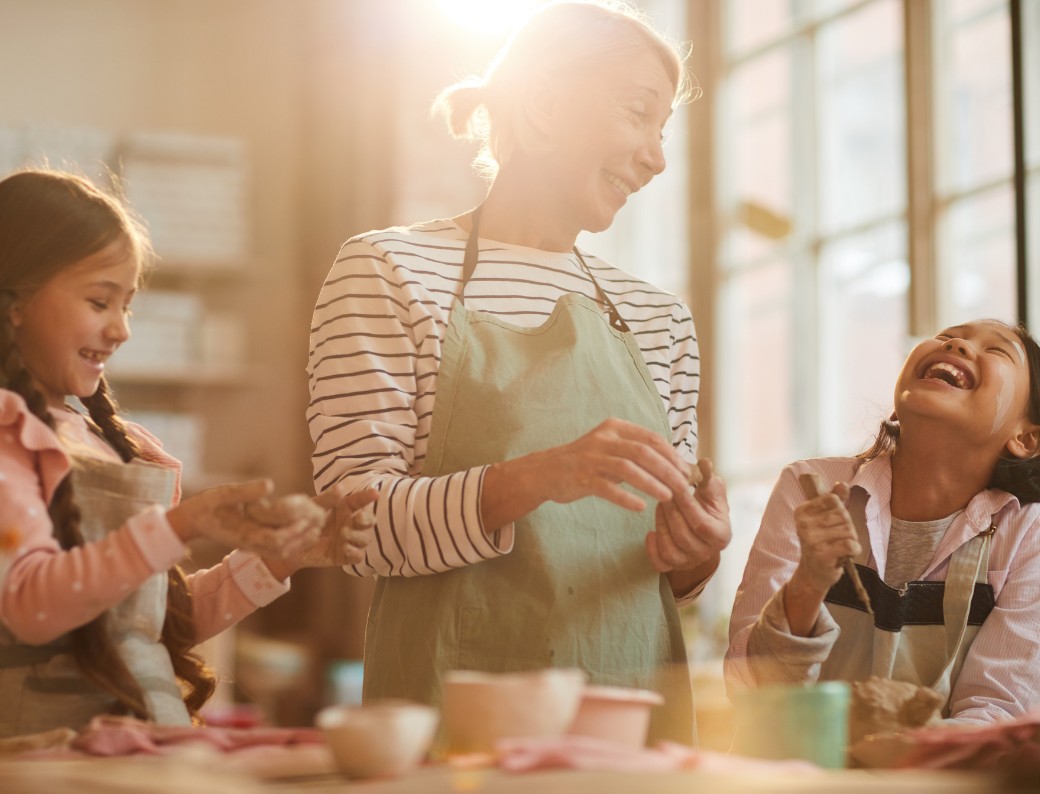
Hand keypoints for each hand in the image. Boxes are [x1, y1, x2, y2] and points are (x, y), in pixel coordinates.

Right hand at [165, 479, 323, 555]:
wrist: (193, 520)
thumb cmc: (208, 505)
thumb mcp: (224, 494)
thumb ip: (247, 492)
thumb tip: (270, 485)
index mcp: (244, 534)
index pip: (274, 539)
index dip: (293, 532)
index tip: (308, 519)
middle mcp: (250, 543)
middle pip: (282, 549)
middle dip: (303, 537)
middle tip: (322, 522)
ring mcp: (252, 546)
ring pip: (281, 551)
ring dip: (301, 540)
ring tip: (318, 525)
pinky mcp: (253, 543)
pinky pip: (277, 548)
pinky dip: (293, 541)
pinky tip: (305, 528)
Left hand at [268, 484, 378, 571]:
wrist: (291, 544)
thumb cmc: (303, 521)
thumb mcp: (313, 507)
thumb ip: (327, 499)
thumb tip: (341, 488)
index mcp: (344, 508)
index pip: (360, 501)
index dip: (368, 496)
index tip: (374, 493)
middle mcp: (350, 523)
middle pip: (369, 521)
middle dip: (367, 519)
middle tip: (358, 519)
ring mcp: (349, 540)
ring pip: (365, 539)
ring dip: (357, 537)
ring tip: (343, 534)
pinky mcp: (345, 556)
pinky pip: (358, 556)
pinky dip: (355, 552)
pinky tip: (344, 548)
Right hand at [541, 418, 690, 510]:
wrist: (547, 471)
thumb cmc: (586, 461)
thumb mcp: (610, 447)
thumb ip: (634, 451)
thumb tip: (671, 463)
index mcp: (614, 428)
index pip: (651, 438)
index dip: (671, 454)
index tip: (686, 470)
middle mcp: (604, 439)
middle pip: (643, 452)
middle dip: (667, 470)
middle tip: (683, 486)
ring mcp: (592, 458)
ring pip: (628, 469)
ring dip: (652, 483)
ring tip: (668, 497)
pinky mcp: (582, 477)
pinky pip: (608, 488)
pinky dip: (626, 498)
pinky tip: (640, 507)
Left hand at [645, 458, 730, 572]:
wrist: (703, 528)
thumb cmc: (708, 505)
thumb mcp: (712, 490)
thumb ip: (708, 478)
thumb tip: (704, 463)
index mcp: (721, 535)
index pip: (700, 523)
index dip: (686, 505)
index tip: (674, 486)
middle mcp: (707, 553)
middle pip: (682, 535)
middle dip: (669, 511)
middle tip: (661, 491)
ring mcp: (690, 562)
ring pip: (670, 548)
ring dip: (660, 524)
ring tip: (659, 506)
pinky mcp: (674, 567)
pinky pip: (660, 563)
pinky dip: (652, 549)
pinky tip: (650, 533)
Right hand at [789, 481, 859, 594]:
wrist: (813, 571)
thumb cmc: (822, 540)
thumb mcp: (824, 517)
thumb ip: (833, 499)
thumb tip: (842, 484)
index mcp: (802, 511)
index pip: (833, 499)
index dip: (840, 510)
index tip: (832, 522)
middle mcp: (803, 524)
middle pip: (843, 515)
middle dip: (847, 527)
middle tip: (836, 537)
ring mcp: (811, 540)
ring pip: (848, 530)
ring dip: (851, 539)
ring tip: (839, 546)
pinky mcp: (822, 554)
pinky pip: (850, 544)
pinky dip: (854, 550)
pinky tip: (845, 554)